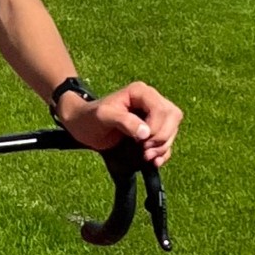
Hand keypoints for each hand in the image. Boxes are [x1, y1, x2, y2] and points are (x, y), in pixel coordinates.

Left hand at [57, 81, 181, 167]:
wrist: (81, 126)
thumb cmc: (89, 117)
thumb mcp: (104, 116)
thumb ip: (124, 122)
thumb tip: (146, 133)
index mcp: (141, 93)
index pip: (162, 109)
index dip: (157, 127)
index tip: (142, 141)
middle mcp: (150, 101)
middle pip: (173, 117)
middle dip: (162, 137)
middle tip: (144, 150)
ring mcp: (152, 116)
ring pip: (172, 129)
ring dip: (163, 146)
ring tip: (145, 156)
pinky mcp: (151, 130)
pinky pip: (167, 140)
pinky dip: (164, 152)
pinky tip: (154, 161)